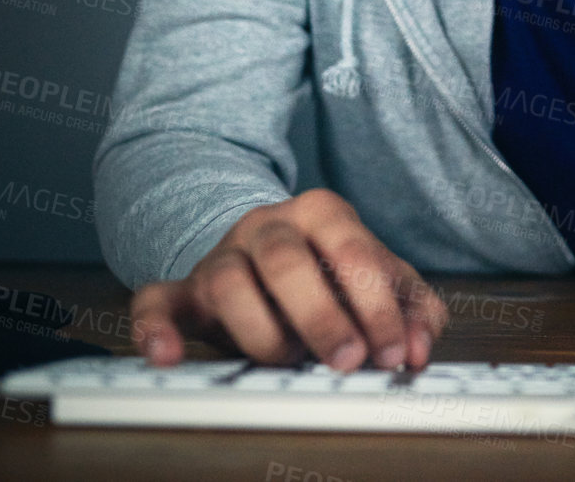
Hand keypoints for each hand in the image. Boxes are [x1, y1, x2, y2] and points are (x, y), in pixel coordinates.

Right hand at [128, 188, 448, 372]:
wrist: (267, 258)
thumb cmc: (332, 273)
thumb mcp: (381, 280)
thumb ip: (412, 309)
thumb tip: (420, 347)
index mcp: (322, 212)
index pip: (351, 248)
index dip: (376, 304)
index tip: (393, 352)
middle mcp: (268, 225)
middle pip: (285, 259)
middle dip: (321, 316)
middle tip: (347, 361)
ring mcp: (222, 255)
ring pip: (228, 282)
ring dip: (261, 333)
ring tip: (287, 361)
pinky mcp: (185, 290)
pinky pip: (156, 299)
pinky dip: (155, 328)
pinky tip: (167, 355)